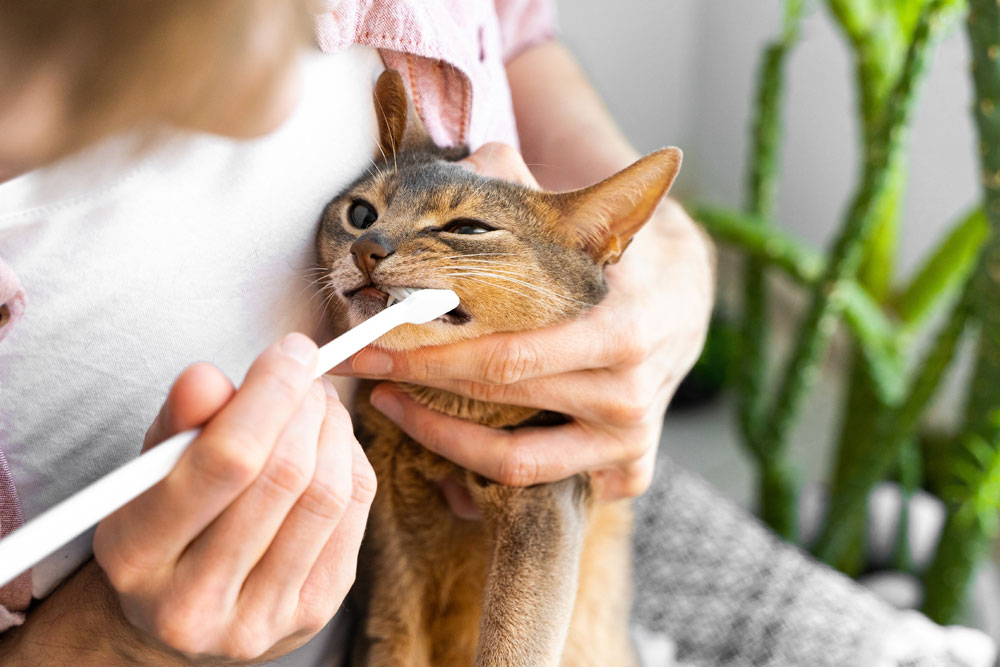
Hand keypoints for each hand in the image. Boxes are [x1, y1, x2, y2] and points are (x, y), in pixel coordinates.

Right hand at [84, 334, 375, 663]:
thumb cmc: (162, 522)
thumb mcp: (151, 468)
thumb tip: (207, 377)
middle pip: (284, 477)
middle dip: (304, 406)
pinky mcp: (312, 613)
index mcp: (138, 558)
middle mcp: (195, 602)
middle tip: (304, 373)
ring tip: (318, 403)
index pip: (224, 462)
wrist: (178, 612)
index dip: (269, 394)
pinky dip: (351, 462)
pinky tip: (332, 443)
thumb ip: (178, 421)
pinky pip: (354, 516)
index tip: (291, 350)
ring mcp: (260, 618)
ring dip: (334, 429)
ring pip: (326, 496)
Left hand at [334, 144, 713, 500]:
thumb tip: (473, 154)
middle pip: (500, 399)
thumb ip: (527, 189)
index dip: (428, 355)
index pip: (506, 354)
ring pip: (517, 463)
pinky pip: (550, 488)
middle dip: (418, 384)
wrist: (686, 300)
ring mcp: (628, 437)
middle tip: (362, 366)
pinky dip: (497, 483)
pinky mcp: (627, 465)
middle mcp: (626, 392)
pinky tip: (452, 459)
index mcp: (618, 328)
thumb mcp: (588, 220)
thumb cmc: (621, 259)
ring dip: (442, 440)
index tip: (368, 344)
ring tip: (393, 405)